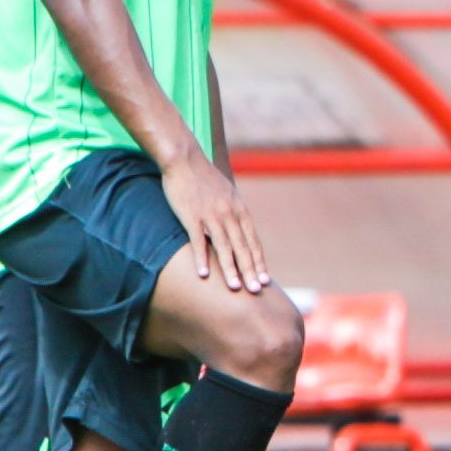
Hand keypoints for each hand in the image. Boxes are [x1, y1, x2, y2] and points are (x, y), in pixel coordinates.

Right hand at [161, 156, 270, 292]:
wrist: (185, 160)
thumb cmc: (205, 179)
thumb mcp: (227, 194)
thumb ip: (235, 212)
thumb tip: (240, 229)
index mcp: (239, 210)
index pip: (253, 241)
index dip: (258, 261)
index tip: (265, 279)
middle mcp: (229, 214)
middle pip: (243, 247)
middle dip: (250, 270)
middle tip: (256, 290)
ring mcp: (211, 215)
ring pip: (224, 247)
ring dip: (230, 268)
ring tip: (235, 288)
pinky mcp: (191, 215)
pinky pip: (197, 240)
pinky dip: (201, 257)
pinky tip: (203, 274)